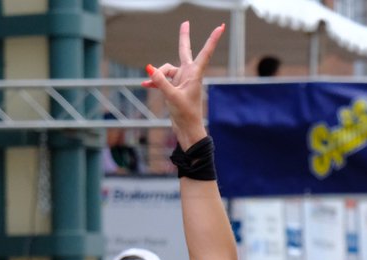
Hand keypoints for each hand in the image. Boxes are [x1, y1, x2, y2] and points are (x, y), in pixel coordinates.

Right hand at [143, 22, 224, 148]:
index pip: (205, 52)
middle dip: (183, 37)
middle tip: (185, 22)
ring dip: (158, 75)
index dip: (212, 39)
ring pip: (166, 69)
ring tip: (150, 83)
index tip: (221, 27)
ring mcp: (181, 80)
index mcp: (195, 74)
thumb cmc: (186, 114)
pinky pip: (162, 79)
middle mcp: (189, 75)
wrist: (187, 130)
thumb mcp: (172, 97)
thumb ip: (161, 82)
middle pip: (184, 51)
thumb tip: (150, 69)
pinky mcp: (174, 88)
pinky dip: (154, 81)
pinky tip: (145, 84)